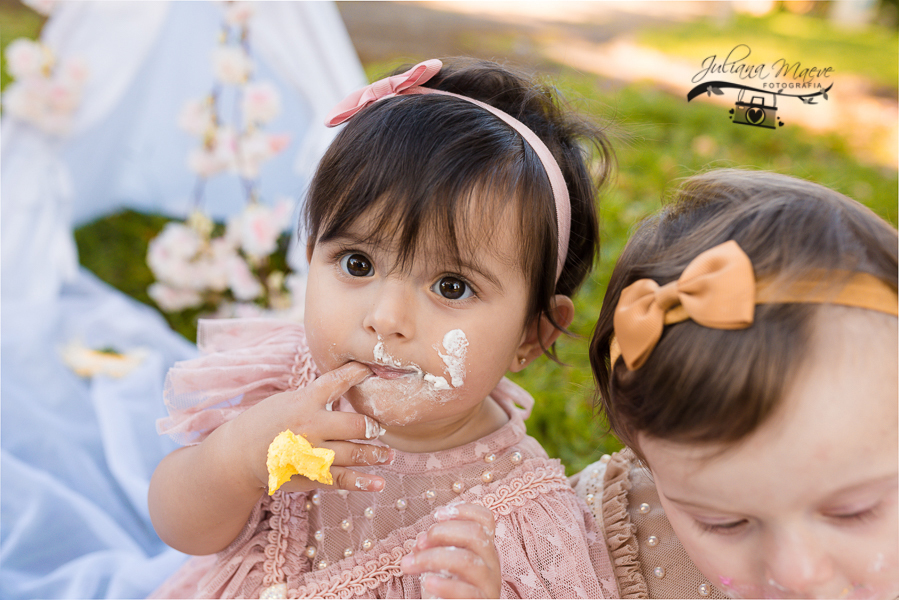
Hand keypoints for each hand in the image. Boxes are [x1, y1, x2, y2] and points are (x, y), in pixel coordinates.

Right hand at [219, 361, 392, 493]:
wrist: (238, 456)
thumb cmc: (267, 422)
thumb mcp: (288, 400)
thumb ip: (317, 396)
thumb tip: (350, 384)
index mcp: (303, 401)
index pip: (337, 382)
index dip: (358, 374)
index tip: (372, 371)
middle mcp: (310, 426)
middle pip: (355, 424)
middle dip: (372, 426)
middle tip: (380, 428)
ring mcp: (311, 453)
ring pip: (353, 453)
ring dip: (375, 454)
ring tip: (387, 455)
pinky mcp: (309, 475)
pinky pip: (341, 479)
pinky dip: (362, 482)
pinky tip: (379, 482)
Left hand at [400, 503, 500, 598]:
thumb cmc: (446, 594)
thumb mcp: (440, 567)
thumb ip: (434, 549)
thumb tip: (422, 539)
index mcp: (483, 549)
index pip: (485, 518)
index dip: (463, 510)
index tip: (437, 514)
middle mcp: (491, 564)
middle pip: (476, 534)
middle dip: (442, 532)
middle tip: (419, 542)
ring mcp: (488, 586)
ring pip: (468, 560)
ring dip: (433, 557)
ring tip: (410, 564)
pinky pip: (467, 592)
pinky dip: (445, 585)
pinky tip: (428, 583)